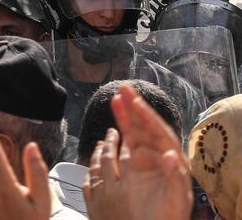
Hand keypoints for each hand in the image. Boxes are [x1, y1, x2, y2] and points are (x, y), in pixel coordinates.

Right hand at [84, 83, 192, 219]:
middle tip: (123, 88)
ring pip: (135, 129)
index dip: (146, 115)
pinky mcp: (134, 162)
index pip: (158, 130)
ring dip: (127, 112)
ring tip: (117, 96)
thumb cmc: (170, 215)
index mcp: (171, 158)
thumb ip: (175, 177)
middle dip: (135, 105)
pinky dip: (122, 127)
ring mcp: (145, 156)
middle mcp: (158, 153)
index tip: (135, 100)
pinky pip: (127, 140)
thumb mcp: (177, 199)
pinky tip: (117, 117)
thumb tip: (171, 155)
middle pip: (145, 125)